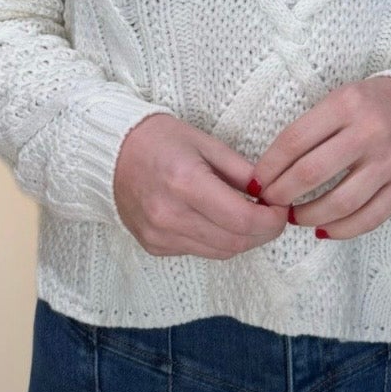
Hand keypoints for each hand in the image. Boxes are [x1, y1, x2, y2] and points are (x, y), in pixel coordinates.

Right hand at [114, 112, 289, 258]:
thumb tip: (271, 193)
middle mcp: (170, 216)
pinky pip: (198, 250)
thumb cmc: (159, 139)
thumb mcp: (206, 143)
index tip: (281, 209)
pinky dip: (216, 240)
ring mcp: (160, 235)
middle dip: (262, 232)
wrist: (109, 152)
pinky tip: (214, 218)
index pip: (243, 220)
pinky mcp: (154, 246)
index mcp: (186, 183)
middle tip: (271, 214)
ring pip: (220, 252)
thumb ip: (241, 171)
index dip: (271, 220)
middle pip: (235, 242)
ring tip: (247, 215)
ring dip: (241, 238)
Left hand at [249, 77, 390, 239]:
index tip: (257, 182)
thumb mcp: (342, 99)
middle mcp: (370, 132)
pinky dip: (340, 230)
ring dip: (308, 216)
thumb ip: (312, 129)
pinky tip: (323, 229)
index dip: (269, 167)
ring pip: (339, 203)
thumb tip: (272, 170)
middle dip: (281, 194)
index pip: (294, 141)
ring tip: (294, 217)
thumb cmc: (374, 105)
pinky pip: (368, 218)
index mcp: (346, 104)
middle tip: (270, 202)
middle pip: (311, 174)